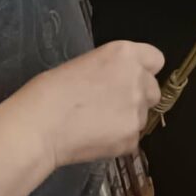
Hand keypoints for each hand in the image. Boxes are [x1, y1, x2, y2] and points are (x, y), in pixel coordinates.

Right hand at [18, 42, 164, 167]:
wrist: (39, 126)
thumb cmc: (50, 91)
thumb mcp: (86, 64)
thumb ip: (112, 69)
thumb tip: (118, 81)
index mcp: (125, 54)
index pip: (156, 59)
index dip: (144, 70)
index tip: (131, 79)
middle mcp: (138, 79)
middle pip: (152, 90)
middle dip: (138, 97)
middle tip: (111, 105)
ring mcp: (138, 110)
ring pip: (143, 116)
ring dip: (128, 119)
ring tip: (98, 124)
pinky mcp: (132, 138)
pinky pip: (132, 139)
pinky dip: (118, 140)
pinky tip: (95, 139)